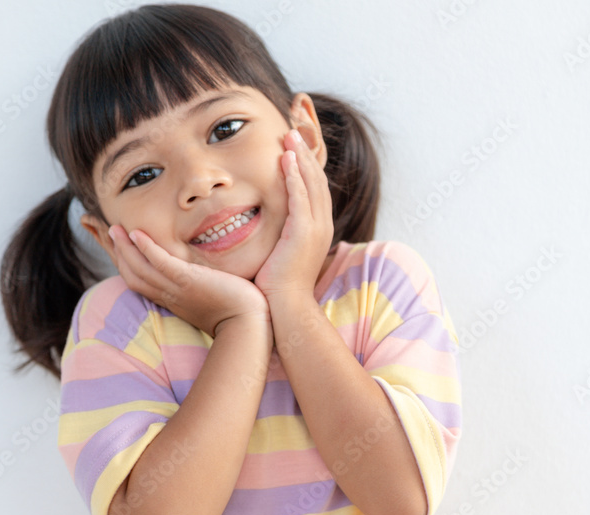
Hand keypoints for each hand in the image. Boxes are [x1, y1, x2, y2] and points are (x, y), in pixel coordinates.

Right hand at [107, 225, 269, 336]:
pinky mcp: (188, 282)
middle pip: (132, 275)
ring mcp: (176, 290)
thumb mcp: (209, 299)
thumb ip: (198, 288)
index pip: (141, 281)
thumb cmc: (236, 312)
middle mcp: (169, 296)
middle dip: (117, 253)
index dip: (125, 263)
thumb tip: (202, 276)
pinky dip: (146, 249)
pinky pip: (161, 264)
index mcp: (171, 300)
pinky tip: (136, 234)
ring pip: (140, 269)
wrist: (247, 324)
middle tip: (108, 231)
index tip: (117, 247)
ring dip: (125, 248)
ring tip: (115, 229)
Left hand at [253, 129, 333, 300]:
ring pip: (312, 184)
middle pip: (318, 181)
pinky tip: (286, 159)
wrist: (287, 307)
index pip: (315, 189)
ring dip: (301, 159)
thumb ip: (280, 235)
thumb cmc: (279, 285)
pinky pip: (301, 198)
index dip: (307, 166)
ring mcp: (316, 229)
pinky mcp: (304, 233)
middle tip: (294, 132)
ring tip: (290, 137)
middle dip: (306, 155)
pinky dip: (295, 177)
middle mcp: (322, 225)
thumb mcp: (282, 253)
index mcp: (319, 229)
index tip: (295, 148)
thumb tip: (267, 225)